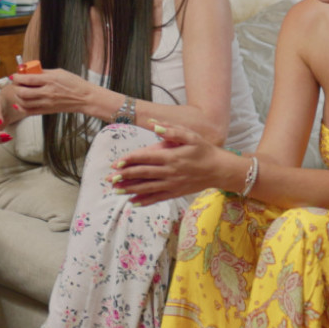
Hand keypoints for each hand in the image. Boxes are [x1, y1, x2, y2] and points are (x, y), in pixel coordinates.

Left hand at [9, 68, 93, 115]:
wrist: (84, 98)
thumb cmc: (74, 84)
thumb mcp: (59, 72)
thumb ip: (43, 72)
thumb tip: (30, 71)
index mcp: (50, 80)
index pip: (28, 79)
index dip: (17, 77)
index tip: (15, 75)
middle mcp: (47, 93)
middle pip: (23, 92)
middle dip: (16, 87)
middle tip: (16, 83)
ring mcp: (47, 103)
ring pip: (24, 103)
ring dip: (18, 97)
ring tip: (19, 91)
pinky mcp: (47, 111)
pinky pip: (29, 111)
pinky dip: (22, 108)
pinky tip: (20, 103)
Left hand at [108, 122, 229, 205]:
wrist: (219, 169)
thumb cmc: (204, 150)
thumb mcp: (190, 136)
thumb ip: (171, 130)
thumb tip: (153, 124)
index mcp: (171, 156)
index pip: (146, 158)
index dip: (130, 160)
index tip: (116, 163)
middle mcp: (170, 172)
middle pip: (143, 174)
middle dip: (124, 176)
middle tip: (109, 178)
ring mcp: (172, 184)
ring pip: (147, 188)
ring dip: (130, 189)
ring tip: (116, 190)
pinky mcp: (175, 193)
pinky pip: (157, 198)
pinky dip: (144, 201)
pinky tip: (133, 202)